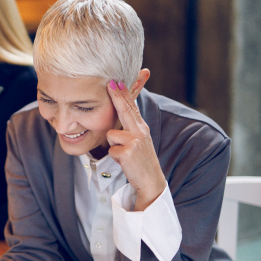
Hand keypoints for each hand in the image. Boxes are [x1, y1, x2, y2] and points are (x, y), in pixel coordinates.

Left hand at [106, 80, 165, 210]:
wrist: (150, 180)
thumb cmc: (141, 159)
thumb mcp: (139, 140)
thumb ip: (131, 126)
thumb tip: (121, 111)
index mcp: (141, 127)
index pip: (131, 107)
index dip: (123, 93)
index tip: (116, 81)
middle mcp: (140, 131)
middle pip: (125, 110)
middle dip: (117, 96)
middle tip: (110, 83)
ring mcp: (135, 141)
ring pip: (110, 134)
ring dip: (112, 145)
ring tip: (123, 153)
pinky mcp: (128, 152)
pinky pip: (111, 149)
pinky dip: (114, 157)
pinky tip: (123, 161)